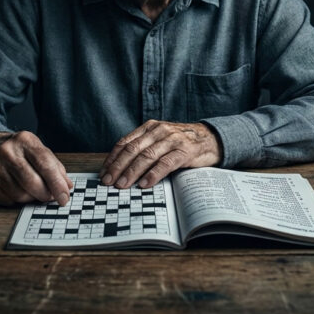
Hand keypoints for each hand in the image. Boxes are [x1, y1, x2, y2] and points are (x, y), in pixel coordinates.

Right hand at [0, 131, 72, 205]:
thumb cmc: (19, 151)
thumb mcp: (38, 150)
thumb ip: (55, 167)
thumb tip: (67, 187)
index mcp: (25, 141)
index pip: (46, 165)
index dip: (57, 184)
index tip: (64, 197)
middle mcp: (7, 151)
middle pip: (32, 183)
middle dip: (45, 194)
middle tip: (49, 196)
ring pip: (20, 194)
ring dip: (31, 198)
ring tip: (32, 191)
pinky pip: (7, 200)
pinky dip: (16, 200)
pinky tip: (17, 190)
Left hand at [100, 121, 222, 188]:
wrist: (210, 139)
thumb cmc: (181, 144)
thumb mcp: (160, 141)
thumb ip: (143, 149)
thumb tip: (118, 170)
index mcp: (149, 127)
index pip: (124, 143)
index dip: (112, 159)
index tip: (103, 174)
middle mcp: (159, 130)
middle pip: (132, 149)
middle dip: (118, 167)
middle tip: (108, 182)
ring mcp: (172, 139)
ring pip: (147, 156)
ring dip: (132, 172)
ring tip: (123, 185)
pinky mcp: (185, 150)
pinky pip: (165, 163)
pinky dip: (153, 174)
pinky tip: (145, 183)